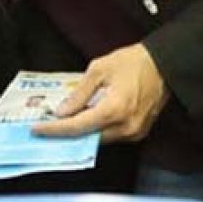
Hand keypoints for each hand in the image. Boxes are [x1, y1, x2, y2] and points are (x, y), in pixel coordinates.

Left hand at [33, 42, 169, 143]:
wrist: (165, 65)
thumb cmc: (134, 62)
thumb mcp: (100, 68)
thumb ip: (79, 92)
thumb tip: (62, 111)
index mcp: (114, 108)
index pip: (77, 126)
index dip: (55, 129)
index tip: (38, 129)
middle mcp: (125, 126)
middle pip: (87, 137)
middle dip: (66, 133)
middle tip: (47, 127)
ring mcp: (134, 132)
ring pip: (99, 139)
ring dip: (81, 132)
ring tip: (63, 122)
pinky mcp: (139, 133)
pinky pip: (111, 136)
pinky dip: (97, 130)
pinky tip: (85, 120)